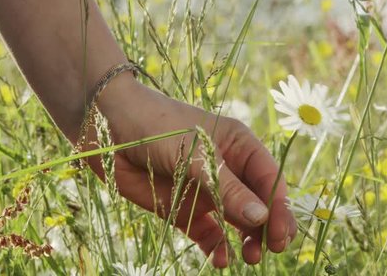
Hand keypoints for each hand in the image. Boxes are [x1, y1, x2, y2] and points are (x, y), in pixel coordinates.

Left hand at [84, 74, 296, 267]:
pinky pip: (209, 233)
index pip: (269, 179)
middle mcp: (228, 169)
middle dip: (269, 225)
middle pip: (259, 203)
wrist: (105, 127)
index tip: (281, 232)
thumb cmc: (156, 126)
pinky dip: (217, 248)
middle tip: (273, 248)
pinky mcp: (183, 209)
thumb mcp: (196, 155)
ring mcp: (207, 191)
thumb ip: (227, 188)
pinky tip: (221, 260)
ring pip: (238, 221)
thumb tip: (261, 218)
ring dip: (249, 239)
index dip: (279, 206)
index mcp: (240, 146)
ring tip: (251, 257)